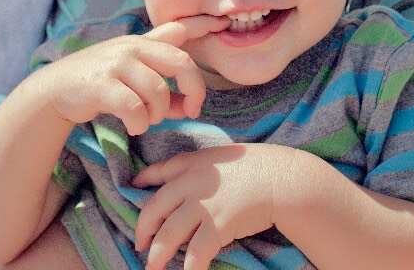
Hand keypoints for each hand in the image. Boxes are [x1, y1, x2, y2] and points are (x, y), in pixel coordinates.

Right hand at [43, 15, 229, 135]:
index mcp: (143, 42)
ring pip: (158, 91)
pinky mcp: (101, 85)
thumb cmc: (100, 82)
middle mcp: (132, 47)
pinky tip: (134, 127)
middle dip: (193, 90)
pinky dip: (139, 123)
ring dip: (158, 113)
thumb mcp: (132, 71)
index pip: (182, 41)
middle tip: (190, 111)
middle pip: (180, 63)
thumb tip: (190, 106)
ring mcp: (116, 64)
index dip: (197, 70)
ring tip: (146, 120)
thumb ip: (163, 82)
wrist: (55, 88)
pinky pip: (134, 108)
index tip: (197, 98)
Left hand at [132, 143, 301, 269]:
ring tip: (151, 268)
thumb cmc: (258, 167)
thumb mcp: (224, 156)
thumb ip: (203, 168)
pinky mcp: (217, 226)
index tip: (131, 190)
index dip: (142, 182)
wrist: (282, 178)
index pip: (159, 171)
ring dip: (157, 255)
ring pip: (168, 234)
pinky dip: (188, 268)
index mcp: (193, 163)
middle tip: (139, 245)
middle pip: (155, 208)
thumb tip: (190, 182)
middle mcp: (191, 183)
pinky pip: (195, 253)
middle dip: (143, 229)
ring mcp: (203, 205)